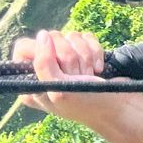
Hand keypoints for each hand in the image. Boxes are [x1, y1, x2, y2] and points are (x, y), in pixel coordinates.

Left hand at [12, 28, 142, 133]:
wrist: (119, 107)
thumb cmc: (87, 104)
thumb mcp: (58, 90)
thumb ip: (43, 63)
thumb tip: (42, 35)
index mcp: (32, 81)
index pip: (24, 47)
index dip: (42, 50)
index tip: (56, 64)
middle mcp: (46, 69)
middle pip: (51, 38)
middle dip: (70, 57)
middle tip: (77, 76)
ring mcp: (66, 61)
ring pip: (70, 36)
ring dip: (84, 56)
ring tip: (89, 75)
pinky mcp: (84, 53)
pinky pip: (86, 37)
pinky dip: (95, 51)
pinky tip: (97, 69)